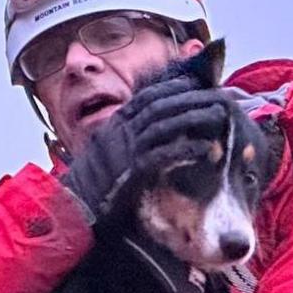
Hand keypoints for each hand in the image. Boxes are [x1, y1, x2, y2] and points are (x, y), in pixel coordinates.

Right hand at [61, 75, 232, 223]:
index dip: (172, 87)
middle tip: (217, 96)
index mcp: (115, 124)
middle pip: (159, 106)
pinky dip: (185, 149)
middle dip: (190, 98)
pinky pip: (163, 155)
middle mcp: (120, 132)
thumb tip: (151, 129)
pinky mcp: (132, 173)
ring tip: (219, 116)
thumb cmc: (94, 183)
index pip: (146, 97)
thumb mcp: (108, 152)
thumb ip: (127, 137)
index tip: (194, 84)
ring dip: (194, 117)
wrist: (74, 208)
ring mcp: (126, 151)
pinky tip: (205, 148)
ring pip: (164, 125)